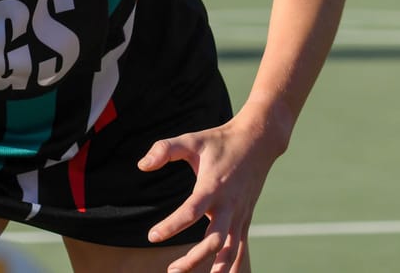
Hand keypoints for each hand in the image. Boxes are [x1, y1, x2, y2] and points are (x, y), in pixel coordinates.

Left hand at [137, 110, 288, 272]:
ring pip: (231, 251)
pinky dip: (233, 267)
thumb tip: (141, 165)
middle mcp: (229, 205)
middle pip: (215, 240)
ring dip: (215, 269)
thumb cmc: (219, 141)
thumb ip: (164, 150)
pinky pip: (241, 249)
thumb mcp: (191, 140)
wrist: (257, 141)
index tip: (152, 236)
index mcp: (213, 186)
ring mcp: (240, 215)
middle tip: (173, 270)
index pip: (191, 211)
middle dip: (195, 259)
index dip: (172, 226)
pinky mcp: (246, 219)